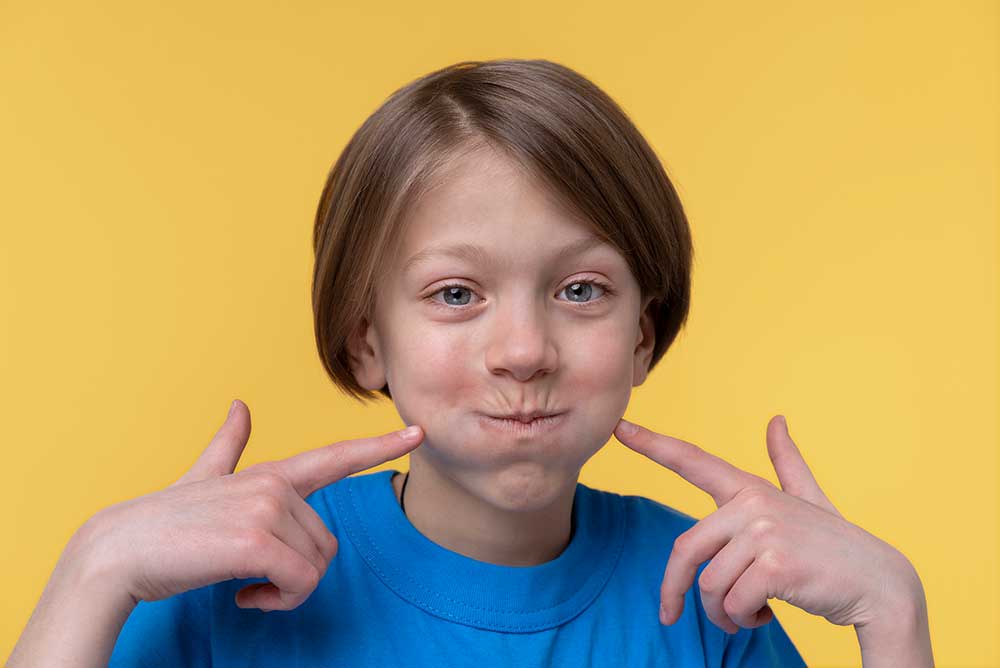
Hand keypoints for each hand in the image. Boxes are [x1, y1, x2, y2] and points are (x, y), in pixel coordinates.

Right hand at [74, 399, 423, 611]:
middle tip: (255, 581)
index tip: (417, 432)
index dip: (378, 445)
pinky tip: (244, 596)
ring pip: (315, 568)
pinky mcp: (256, 541)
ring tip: (246, 585)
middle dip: (297, 574)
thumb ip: (228, 446)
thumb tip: (240, 405)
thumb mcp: (202, 479)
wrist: (115, 553)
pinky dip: (277, 602)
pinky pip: (299, 583)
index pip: (334, 456)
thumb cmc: (163, 524)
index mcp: (270, 475)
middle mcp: (275, 485)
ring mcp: (267, 509)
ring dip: (285, 591)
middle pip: (326, 544)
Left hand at [613, 415, 923, 634]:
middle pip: (686, 551)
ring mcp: (764, 531)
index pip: (693, 461)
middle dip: (676, 591)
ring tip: (747, 613)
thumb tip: (776, 421)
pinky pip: (733, 601)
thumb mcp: (807, 499)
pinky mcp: (775, 563)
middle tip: (673, 616)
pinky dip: (742, 620)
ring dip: (723, 613)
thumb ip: (786, 462)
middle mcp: (753, 503)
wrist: (880, 585)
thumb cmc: (835, 546)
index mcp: (751, 489)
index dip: (653, 444)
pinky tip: (763, 615)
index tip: (618, 427)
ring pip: (710, 585)